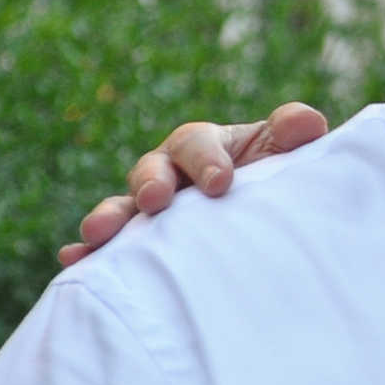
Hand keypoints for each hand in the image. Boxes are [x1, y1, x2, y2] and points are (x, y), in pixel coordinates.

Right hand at [56, 102, 329, 265]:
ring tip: (97, 233)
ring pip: (122, 208)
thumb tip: (309, 123)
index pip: (197, 143)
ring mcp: (150, 209)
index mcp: (204, 146)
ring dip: (108, 217)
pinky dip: (89, 251)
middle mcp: (169, 171)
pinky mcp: (138, 242)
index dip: (207, 160)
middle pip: (151, 170)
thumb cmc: (276, 179)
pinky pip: (108, 245)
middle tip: (156, 200)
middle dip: (151, 183)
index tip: (222, 183)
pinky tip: (75, 261)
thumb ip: (293, 136)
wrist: (267, 218)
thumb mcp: (285, 154)